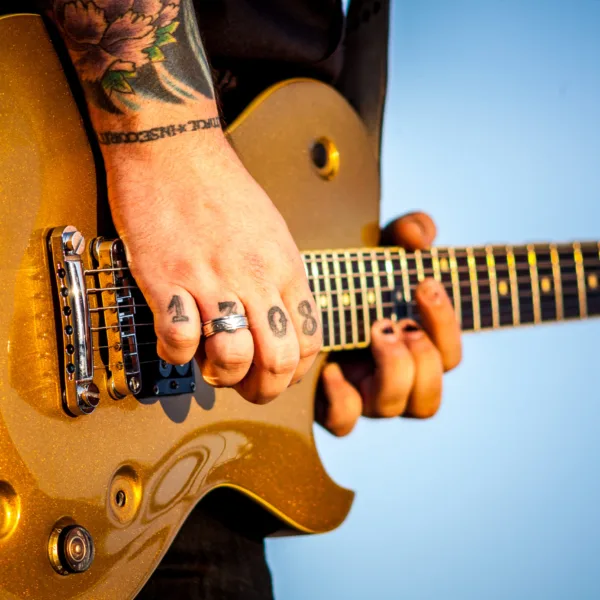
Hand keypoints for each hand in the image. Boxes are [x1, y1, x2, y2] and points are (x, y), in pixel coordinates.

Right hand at [105, 134, 321, 402]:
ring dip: (220, 374)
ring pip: (232, 357)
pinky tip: (175, 338)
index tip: (275, 375)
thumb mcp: (274, 234)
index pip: (309, 343)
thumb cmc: (223, 191)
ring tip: (208, 362)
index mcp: (286, 269)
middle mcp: (255, 278)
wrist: (174, 149)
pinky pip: (178, 341)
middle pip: (276, 361)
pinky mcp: (167, 277)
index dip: (293, 374)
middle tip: (244, 386)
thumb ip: (280, 281)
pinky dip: (176, 353)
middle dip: (262, 390)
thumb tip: (276, 327)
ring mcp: (211, 279)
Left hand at [316, 212, 461, 435]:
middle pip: (428, 396)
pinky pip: (344, 422)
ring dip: (391, 371)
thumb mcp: (383, 251)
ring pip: (394, 408)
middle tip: (396, 320)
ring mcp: (365, 398)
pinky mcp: (332, 405)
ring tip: (375, 332)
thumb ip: (409, 233)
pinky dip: (341, 399)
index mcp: (417, 352)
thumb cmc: (355, 280)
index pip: (449, 356)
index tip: (424, 285)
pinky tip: (332, 368)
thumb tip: (418, 234)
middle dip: (420, 356)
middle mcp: (397, 382)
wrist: (312, 301)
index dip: (445, 324)